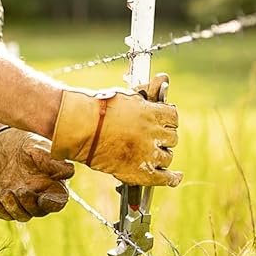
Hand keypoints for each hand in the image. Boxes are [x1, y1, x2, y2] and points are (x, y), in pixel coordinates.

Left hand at [0, 128, 73, 221]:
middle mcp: (40, 195)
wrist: (4, 142)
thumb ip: (52, 160)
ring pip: (22, 215)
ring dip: (12, 208)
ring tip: (4, 193)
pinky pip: (5, 214)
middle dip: (28, 204)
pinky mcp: (8, 201)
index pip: (58, 202)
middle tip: (19, 190)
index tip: (42, 199)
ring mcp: (24, 200)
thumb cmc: (26, 143)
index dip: (52, 204)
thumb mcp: (38, 147)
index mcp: (53, 184)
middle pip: (38, 211)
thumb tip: (69, 172)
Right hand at [49, 73, 180, 186]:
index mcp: (153, 113)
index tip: (161, 122)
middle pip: (171, 138)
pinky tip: (175, 177)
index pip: (173, 117)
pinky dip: (171, 179)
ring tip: (147, 153)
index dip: (166, 120)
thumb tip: (163, 77)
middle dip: (162, 137)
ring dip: (160, 155)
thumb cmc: (99, 108)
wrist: (80, 128)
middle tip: (150, 137)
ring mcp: (148, 155)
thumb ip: (147, 90)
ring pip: (167, 157)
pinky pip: (164, 178)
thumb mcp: (126, 95)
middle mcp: (154, 134)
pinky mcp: (139, 172)